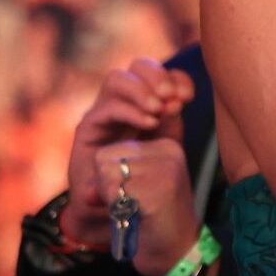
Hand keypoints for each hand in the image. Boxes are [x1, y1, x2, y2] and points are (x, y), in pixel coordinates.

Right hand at [64, 58, 193, 245]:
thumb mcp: (165, 146)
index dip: (177, 78)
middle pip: (137, 66)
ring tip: (158, 110)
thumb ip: (172, 122)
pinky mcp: (87, 130)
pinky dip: (129, 111)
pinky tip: (148, 123)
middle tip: (172, 98)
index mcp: (145, 101)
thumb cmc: (144, 175)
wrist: (116, 209)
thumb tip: (177, 103)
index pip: (160, 73)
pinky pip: (106, 108)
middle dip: (158, 76)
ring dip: (141, 90)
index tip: (188, 97)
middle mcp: (122, 101)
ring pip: (117, 79)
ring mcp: (103, 113)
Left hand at [93, 137, 199, 275]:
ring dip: (110, 198)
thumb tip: (86, 192)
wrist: (176, 250)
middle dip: (105, 186)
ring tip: (132, 209)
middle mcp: (169, 151)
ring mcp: (166, 169)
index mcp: (165, 146)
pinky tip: (135, 216)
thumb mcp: (135, 189)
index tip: (128, 194)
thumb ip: (112, 177)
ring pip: (107, 174)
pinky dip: (116, 208)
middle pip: (105, 158)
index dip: (107, 177)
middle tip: (128, 204)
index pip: (110, 149)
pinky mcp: (160, 189)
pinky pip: (114, 192)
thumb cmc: (153, 221)